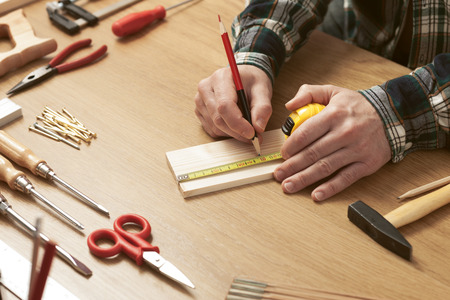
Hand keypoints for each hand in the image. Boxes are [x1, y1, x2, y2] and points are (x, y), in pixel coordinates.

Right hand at [194, 65, 272, 142]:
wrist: (243, 78)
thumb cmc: (252, 82)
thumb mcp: (263, 89)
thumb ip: (262, 108)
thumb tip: (258, 128)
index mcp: (221, 78)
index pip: (224, 106)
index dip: (238, 123)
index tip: (252, 133)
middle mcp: (206, 89)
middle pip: (219, 119)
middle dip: (238, 132)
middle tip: (255, 137)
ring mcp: (200, 100)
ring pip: (215, 127)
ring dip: (233, 133)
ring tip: (247, 128)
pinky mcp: (200, 111)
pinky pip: (212, 130)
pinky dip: (226, 133)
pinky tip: (236, 125)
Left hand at [274, 84, 391, 200]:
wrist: (392, 115)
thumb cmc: (357, 106)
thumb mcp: (333, 91)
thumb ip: (309, 93)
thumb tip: (289, 105)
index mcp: (334, 115)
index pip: (306, 133)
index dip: (291, 146)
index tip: (282, 155)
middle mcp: (344, 133)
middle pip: (312, 153)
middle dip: (292, 166)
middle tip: (278, 175)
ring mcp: (356, 150)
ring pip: (325, 167)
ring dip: (304, 179)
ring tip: (288, 186)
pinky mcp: (366, 164)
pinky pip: (346, 178)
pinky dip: (330, 188)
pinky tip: (316, 195)